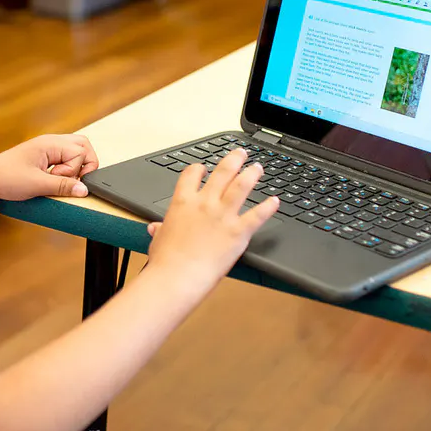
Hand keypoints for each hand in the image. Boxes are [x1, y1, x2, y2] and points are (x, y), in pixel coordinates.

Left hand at [0, 135, 98, 201]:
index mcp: (50, 143)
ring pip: (74, 151)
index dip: (74, 169)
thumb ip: (63, 186)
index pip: (81, 152)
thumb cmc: (6, 177)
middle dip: (83, 164)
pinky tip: (55, 179)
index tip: (58, 178)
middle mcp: (50, 142)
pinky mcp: (43, 157)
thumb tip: (84, 189)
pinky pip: (64, 158)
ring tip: (60, 179)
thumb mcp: (37, 185)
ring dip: (74, 167)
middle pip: (82, 145)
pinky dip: (66, 169)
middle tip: (72, 179)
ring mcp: (47, 148)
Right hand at [144, 148, 278, 300]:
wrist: (178, 276)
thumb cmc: (166, 260)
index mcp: (183, 202)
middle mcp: (205, 203)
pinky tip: (275, 201)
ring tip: (257, 168)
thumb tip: (155, 228)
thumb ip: (161, 229)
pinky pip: (258, 215)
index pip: (192, 174)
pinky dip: (268, 207)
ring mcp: (223, 215)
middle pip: (222, 172)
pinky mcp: (238, 232)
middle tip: (240, 154)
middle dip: (233, 160)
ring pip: (242, 186)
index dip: (199, 168)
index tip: (204, 168)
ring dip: (252, 174)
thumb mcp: (159, 239)